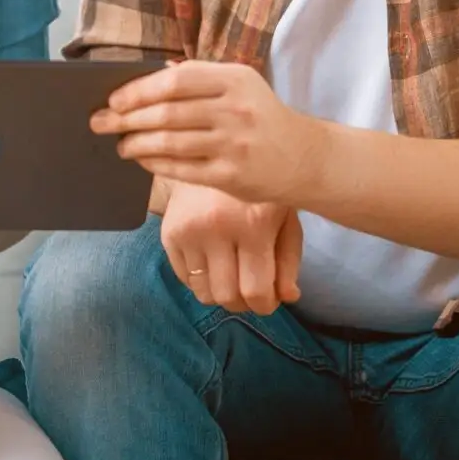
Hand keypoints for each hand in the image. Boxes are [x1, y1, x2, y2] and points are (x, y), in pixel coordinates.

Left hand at [91, 61, 319, 205]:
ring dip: (137, 144)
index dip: (139, 90)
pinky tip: (143, 160)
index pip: (176, 80)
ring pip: (170, 142)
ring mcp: (234, 144)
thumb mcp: (242, 85)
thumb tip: (155, 72)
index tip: (114, 99)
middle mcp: (235, 109)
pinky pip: (182, 169)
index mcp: (235, 79)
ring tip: (120, 144)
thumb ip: (200, 76)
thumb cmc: (263, 118)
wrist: (304, 158)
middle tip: (101, 123)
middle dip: (127, 119)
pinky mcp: (231, 176)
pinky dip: (156, 164)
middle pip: (168, 113)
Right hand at [160, 182, 300, 314]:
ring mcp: (189, 231)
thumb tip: (288, 298)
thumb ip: (289, 260)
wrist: (213, 154)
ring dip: (220, 294)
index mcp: (253, 224)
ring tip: (232, 278)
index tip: (268, 300)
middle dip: (243, 303)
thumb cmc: (257, 190)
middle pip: (226, 296)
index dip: (265, 305)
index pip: (255, 290)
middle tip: (251, 292)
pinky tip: (213, 263)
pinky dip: (201, 280)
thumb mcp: (285, 218)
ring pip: (203, 293)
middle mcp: (217, 228)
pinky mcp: (169, 233)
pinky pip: (184, 279)